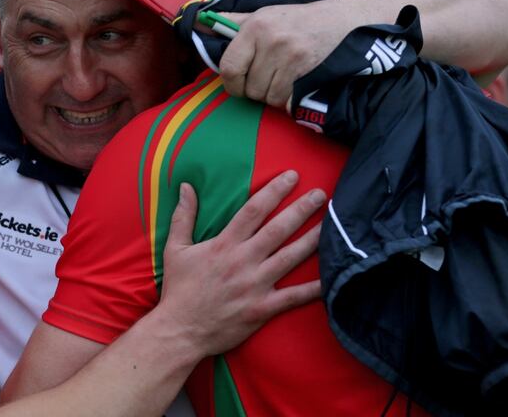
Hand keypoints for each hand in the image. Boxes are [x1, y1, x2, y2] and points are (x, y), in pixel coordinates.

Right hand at [158, 170, 324, 356]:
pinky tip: (332, 277)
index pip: (253, 210)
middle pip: (278, 229)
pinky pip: (294, 297)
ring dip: (313, 239)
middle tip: (321, 194)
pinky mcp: (262, 309)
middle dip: (302, 209)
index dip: (274, 191)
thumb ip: (183, 216)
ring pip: (290, 257)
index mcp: (224, 244)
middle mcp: (243, 261)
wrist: (180, 331)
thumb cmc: (178, 289)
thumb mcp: (175, 249)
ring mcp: (255, 285)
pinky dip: (314, 288)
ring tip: (332, 224)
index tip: (292, 176)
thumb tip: (186, 187)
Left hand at [218, 4, 349, 110]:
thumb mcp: (263, 15)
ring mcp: (290, 56)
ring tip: (279, 81)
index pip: (229, 67)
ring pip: (267, 96)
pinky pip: (285, 99)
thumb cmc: (295, 20)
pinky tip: (292, 85)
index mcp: (254, 26)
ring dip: (271, 96)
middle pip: (249, 88)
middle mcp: (270, 40)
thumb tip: (201, 24)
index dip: (231, 83)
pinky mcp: (306, 69)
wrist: (340, 21)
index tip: (237, 85)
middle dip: (254, 91)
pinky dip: (286, 99)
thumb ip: (233, 22)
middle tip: (264, 81)